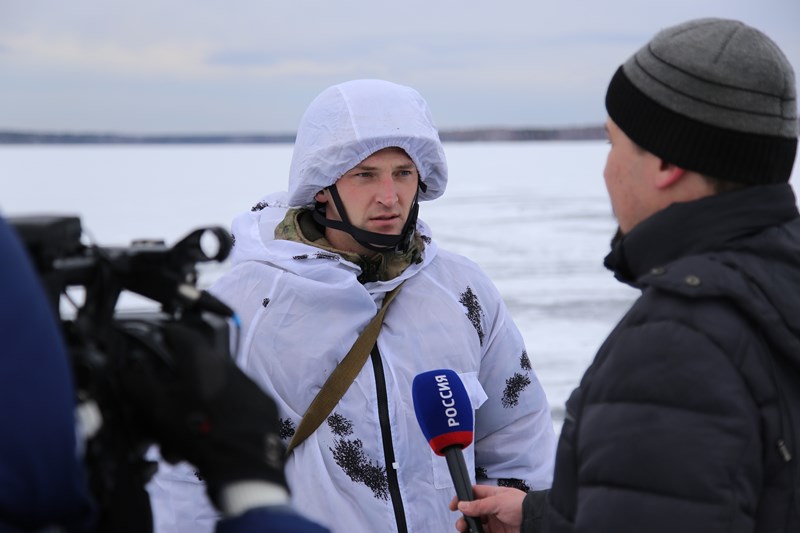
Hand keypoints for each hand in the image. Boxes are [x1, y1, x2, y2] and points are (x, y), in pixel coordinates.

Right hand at [118, 321, 286, 508]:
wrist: (245, 463)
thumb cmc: (198, 432)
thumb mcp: (160, 411)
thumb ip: (141, 386)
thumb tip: (126, 368)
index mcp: (203, 360)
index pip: (181, 334)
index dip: (166, 335)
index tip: (158, 341)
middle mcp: (229, 364)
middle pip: (197, 367)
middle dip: (179, 387)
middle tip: (167, 412)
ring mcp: (250, 383)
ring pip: (215, 388)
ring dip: (199, 406)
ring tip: (185, 436)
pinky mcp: (263, 402)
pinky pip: (237, 402)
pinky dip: (223, 414)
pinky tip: (213, 434)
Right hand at [449, 485, 525, 532]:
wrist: (535, 521)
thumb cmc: (520, 506)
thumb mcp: (498, 502)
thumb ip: (479, 505)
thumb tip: (462, 505)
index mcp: (492, 495)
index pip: (473, 494)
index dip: (462, 498)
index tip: (453, 506)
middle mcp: (491, 508)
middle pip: (472, 512)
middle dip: (464, 517)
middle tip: (461, 524)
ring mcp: (494, 522)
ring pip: (475, 525)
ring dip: (467, 527)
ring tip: (465, 530)